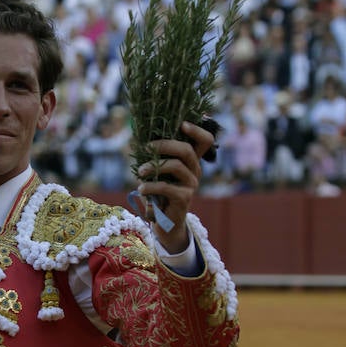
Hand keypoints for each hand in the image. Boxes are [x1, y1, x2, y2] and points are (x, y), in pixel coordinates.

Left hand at [135, 120, 212, 253]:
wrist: (165, 222)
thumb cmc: (158, 192)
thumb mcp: (158, 171)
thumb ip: (156, 156)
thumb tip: (142, 137)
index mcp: (191, 160)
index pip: (206, 141)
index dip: (197, 130)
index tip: (182, 123)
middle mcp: (195, 170)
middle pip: (186, 150)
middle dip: (164, 144)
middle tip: (146, 148)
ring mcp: (191, 184)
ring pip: (176, 166)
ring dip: (154, 166)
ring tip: (139, 172)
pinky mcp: (184, 198)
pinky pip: (167, 187)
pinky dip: (150, 186)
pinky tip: (141, 189)